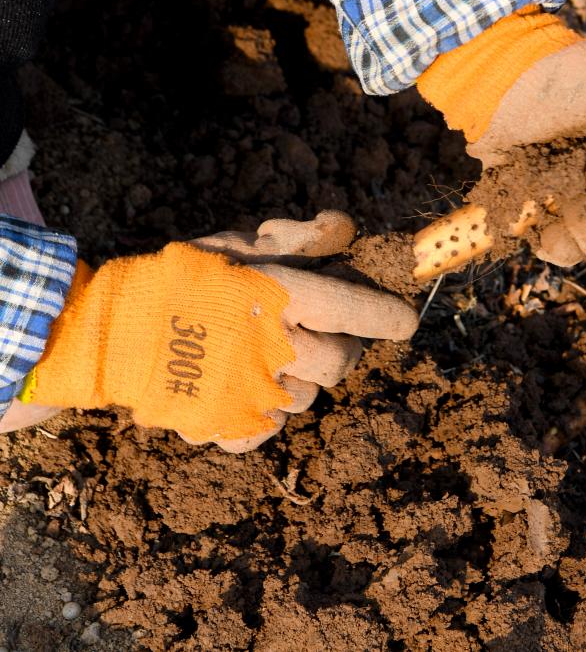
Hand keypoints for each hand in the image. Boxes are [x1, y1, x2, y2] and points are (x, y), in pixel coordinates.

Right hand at [20, 212, 416, 451]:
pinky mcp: (224, 425)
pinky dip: (264, 415)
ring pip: (308, 399)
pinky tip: (248, 389)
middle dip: (343, 349)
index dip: (388, 317)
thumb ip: (298, 236)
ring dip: (302, 380)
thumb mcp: (239, 242)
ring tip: (274, 358)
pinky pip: (267, 432)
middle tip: (326, 335)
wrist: (103, 328)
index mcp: (279, 296)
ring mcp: (249, 392)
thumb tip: (346, 228)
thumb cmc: (179, 277)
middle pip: (340, 363)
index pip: (355, 310)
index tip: (406, 322)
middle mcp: (272, 347)